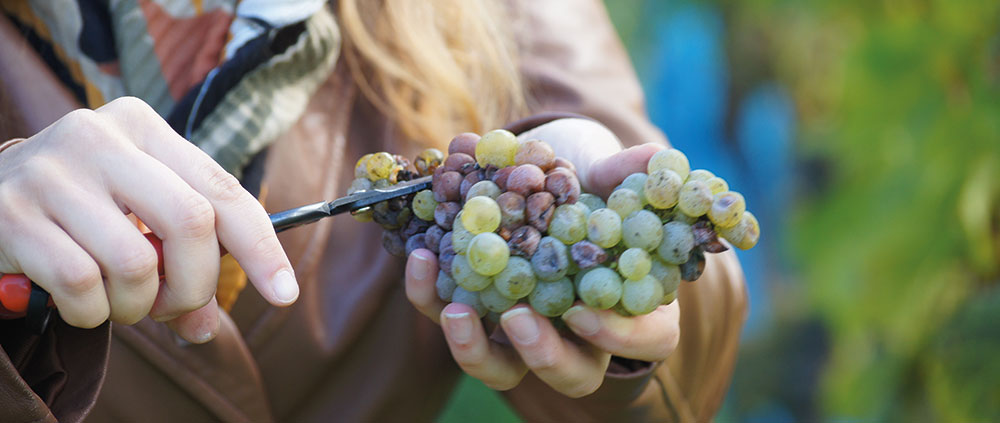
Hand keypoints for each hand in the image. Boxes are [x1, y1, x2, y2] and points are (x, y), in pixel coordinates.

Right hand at [0, 97, 297, 342]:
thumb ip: (181, 262)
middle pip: (192, 223)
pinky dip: (90, 313)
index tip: (284, 293)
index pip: (223, 190)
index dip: (261, 248)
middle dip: (194, 285)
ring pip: (136, 263)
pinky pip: (81, 286)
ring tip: (118, 302)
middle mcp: (99, 137)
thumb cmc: (80, 210)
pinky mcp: (11, 214)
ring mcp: (52, 172)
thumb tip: (206, 327)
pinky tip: (78, 304)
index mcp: (143, 127)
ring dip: (136, 306)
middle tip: (171, 308)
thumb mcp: (138, 217)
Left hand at [405, 126, 678, 396]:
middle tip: (516, 319)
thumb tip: (653, 156)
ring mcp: (523, 328)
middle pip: (571, 373)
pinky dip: (430, 293)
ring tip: (454, 310)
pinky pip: (451, 318)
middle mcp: (579, 332)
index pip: (647, 341)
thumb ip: (629, 171)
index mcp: (632, 302)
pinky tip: (419, 255)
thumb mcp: (610, 174)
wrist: (538, 172)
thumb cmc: (588, 184)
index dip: (619, 336)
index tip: (582, 311)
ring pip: (501, 367)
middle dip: (542, 354)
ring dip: (473, 347)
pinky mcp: (473, 311)